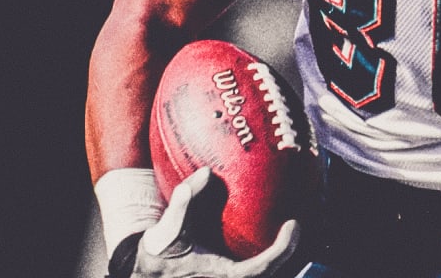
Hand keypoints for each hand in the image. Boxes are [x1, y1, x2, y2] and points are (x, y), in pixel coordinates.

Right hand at [131, 167, 299, 277]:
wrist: (146, 274)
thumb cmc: (157, 254)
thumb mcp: (166, 228)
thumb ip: (184, 200)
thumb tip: (207, 172)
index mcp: (222, 275)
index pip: (262, 268)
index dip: (283, 249)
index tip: (293, 225)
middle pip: (270, 275)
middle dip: (287, 254)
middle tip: (294, 227)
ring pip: (262, 275)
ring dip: (277, 258)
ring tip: (286, 233)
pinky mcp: (226, 276)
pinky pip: (252, 271)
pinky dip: (264, 259)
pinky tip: (265, 238)